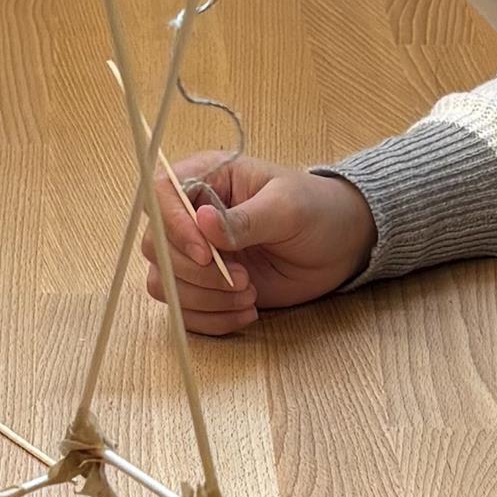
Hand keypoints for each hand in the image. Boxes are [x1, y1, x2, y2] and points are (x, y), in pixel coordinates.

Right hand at [139, 153, 377, 333]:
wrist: (339, 245)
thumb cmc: (316, 210)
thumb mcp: (287, 208)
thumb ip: (245, 219)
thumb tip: (203, 222)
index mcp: (207, 177)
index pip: (161, 195)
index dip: (174, 227)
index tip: (208, 255)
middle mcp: (193, 215)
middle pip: (156, 245)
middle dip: (196, 273)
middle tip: (242, 279)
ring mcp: (196, 253)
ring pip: (165, 281)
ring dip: (204, 299)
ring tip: (249, 295)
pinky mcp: (206, 286)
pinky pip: (184, 309)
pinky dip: (211, 319)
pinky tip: (246, 312)